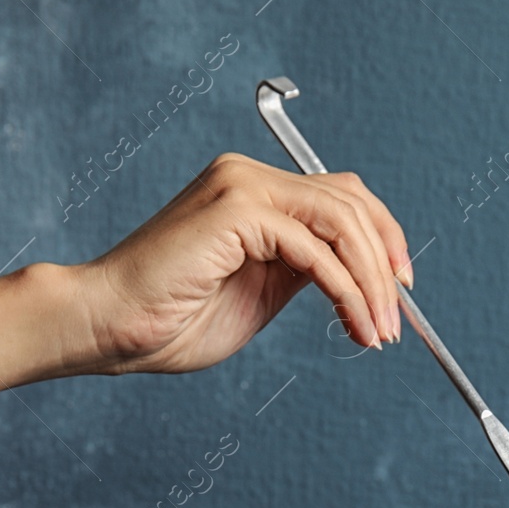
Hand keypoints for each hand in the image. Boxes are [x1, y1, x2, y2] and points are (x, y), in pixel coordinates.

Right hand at [71, 153, 412, 374]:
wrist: (106, 327)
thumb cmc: (170, 321)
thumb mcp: (261, 293)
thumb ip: (304, 271)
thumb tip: (359, 276)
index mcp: (253, 190)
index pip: (341, 196)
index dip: (382, 239)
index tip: (402, 289)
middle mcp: (248, 176)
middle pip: (351, 202)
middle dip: (386, 265)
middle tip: (397, 321)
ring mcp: (240, 186)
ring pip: (341, 221)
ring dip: (372, 282)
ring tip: (380, 332)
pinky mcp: (234, 210)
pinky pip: (314, 249)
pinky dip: (345, 290)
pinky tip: (354, 324)